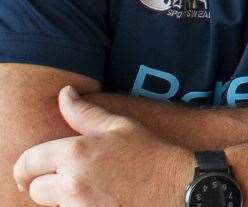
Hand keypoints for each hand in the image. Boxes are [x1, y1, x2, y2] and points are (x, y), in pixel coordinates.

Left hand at [13, 85, 190, 205]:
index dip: (25, 169)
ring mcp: (79, 205)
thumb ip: (84, 113)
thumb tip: (64, 93)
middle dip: (49, 186)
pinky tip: (102, 202)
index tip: (30, 174)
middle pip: (36, 189)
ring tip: (94, 191)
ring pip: (53, 205)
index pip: (27, 163)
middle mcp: (72, 181)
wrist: (180, 188)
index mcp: (75, 152)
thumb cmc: (152, 155)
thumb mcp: (120, 127)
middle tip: (71, 183)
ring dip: (65, 201)